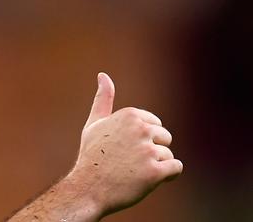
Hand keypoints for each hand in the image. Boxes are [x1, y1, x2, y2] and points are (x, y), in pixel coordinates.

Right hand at [69, 73, 182, 216]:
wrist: (87, 189)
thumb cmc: (91, 156)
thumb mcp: (95, 123)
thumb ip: (103, 99)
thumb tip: (103, 75)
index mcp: (130, 115)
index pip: (155, 125)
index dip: (142, 139)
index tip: (123, 148)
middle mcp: (140, 129)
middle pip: (165, 139)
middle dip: (151, 152)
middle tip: (128, 163)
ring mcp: (148, 151)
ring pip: (168, 156)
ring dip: (155, 166)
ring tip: (133, 173)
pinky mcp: (155, 172)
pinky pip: (176, 169)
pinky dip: (166, 177)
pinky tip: (147, 180)